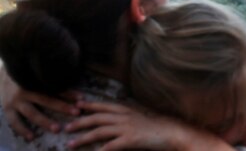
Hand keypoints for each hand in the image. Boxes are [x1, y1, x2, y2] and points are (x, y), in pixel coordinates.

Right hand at [0, 66, 80, 140]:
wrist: (1, 75)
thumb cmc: (26, 75)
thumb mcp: (37, 73)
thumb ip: (51, 78)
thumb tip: (73, 79)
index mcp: (35, 80)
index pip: (55, 86)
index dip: (69, 92)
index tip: (82, 98)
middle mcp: (26, 90)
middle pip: (46, 99)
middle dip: (62, 107)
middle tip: (76, 112)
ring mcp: (16, 100)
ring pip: (32, 113)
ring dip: (45, 121)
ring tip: (57, 129)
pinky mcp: (7, 108)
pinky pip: (14, 121)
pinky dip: (22, 130)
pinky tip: (31, 137)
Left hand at [64, 101, 230, 150]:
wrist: (175, 132)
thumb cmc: (160, 127)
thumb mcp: (142, 118)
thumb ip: (129, 118)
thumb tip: (118, 120)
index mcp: (127, 110)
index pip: (103, 105)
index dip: (88, 105)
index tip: (75, 104)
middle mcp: (125, 117)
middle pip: (96, 118)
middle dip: (79, 122)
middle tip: (65, 127)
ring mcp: (127, 128)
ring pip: (99, 131)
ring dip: (82, 138)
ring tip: (70, 144)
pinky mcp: (131, 140)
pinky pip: (111, 146)